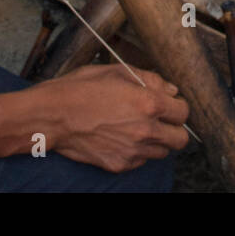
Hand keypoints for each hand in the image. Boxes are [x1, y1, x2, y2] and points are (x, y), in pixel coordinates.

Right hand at [35, 64, 189, 171]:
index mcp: (148, 104)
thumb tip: (171, 89)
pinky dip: (137, 152)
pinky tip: (122, 138)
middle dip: (174, 128)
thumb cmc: (80, 88)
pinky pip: (140, 161)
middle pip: (180, 139)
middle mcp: (145, 130)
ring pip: (162, 152)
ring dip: (157, 141)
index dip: (177, 106)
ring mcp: (133, 151)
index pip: (183, 112)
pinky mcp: (119, 164)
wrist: (51, 116)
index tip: (169, 105)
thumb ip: (150, 79)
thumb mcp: (116, 71)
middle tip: (160, 120)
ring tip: (137, 128)